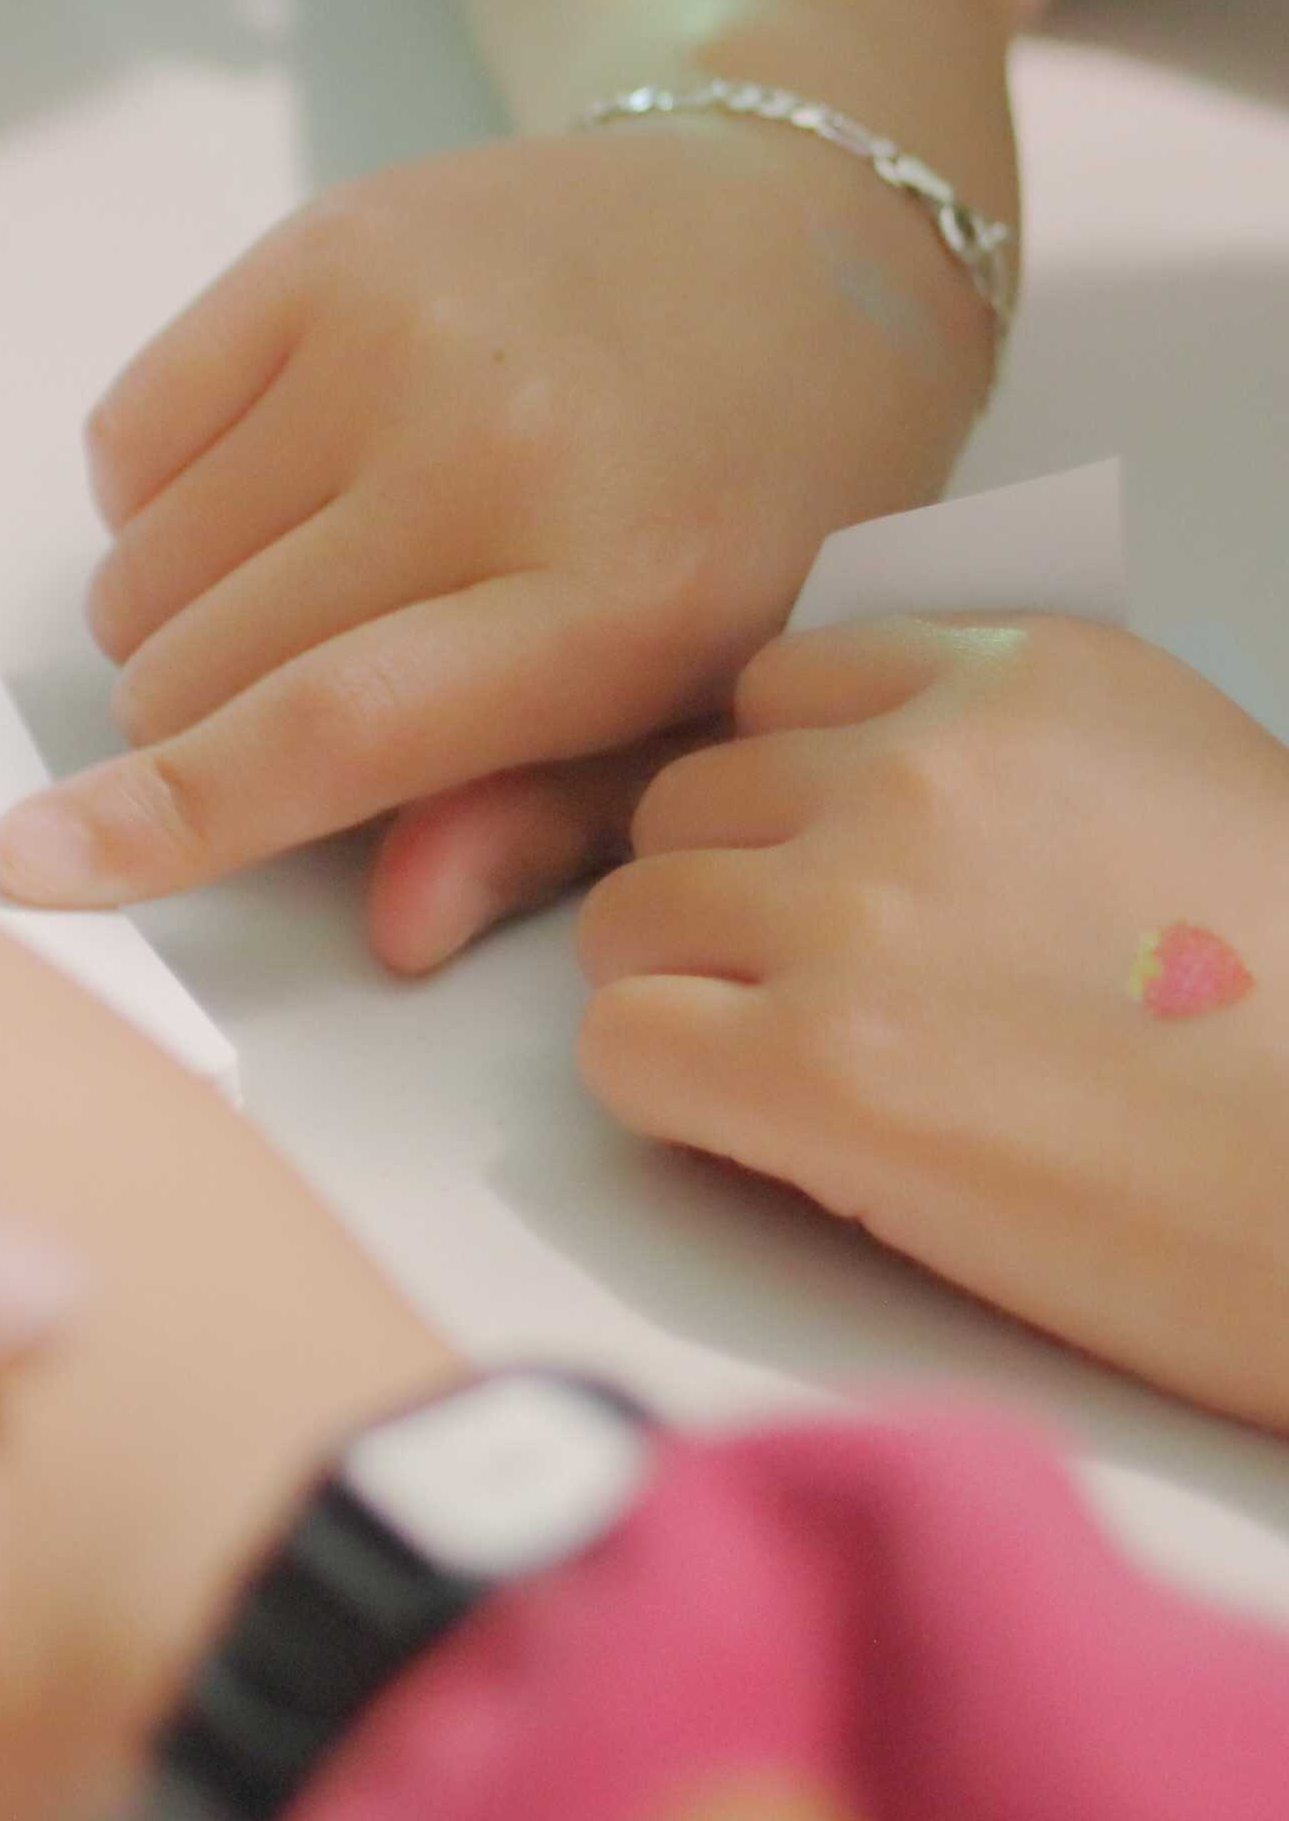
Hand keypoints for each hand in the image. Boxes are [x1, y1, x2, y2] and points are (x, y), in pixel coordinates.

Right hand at [0, 121, 993, 972]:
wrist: (797, 228)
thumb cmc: (752, 501)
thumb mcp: (703, 699)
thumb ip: (543, 819)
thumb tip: (393, 933)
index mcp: (614, 600)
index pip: (325, 728)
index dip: (162, 816)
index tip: (26, 864)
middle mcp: (493, 453)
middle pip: (195, 663)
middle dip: (205, 717)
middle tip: (324, 677)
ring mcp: (394, 334)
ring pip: (141, 569)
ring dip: (182, 614)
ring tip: (312, 572)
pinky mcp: (321, 248)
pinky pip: (126, 439)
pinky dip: (160, 497)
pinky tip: (277, 479)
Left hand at [580, 617, 1288, 1430]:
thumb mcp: (1200, 803)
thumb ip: (1023, 777)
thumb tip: (862, 814)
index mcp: (1034, 679)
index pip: (781, 691)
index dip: (786, 799)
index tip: (839, 881)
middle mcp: (923, 768)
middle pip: (685, 806)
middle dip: (725, 902)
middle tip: (819, 1001)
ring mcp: (857, 912)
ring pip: (629, 922)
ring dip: (686, 1000)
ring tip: (810, 1081)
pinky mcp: (815, 1070)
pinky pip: (621, 1048)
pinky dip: (670, 1102)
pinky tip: (780, 1142)